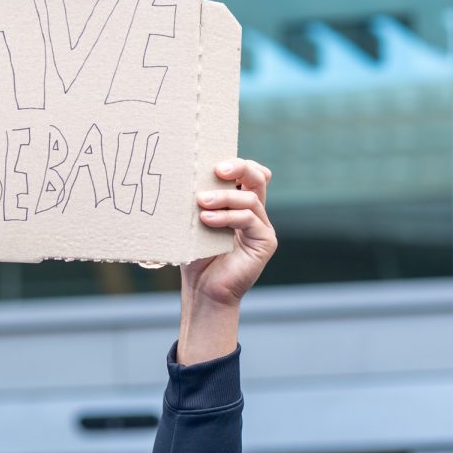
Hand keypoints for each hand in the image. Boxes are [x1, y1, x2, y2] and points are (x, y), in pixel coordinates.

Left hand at [177, 158, 276, 363]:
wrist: (203, 290)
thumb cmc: (195, 255)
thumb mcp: (194, 222)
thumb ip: (199, 201)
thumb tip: (186, 173)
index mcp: (239, 203)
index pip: (246, 173)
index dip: (236, 163)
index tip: (214, 162)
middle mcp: (254, 212)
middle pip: (257, 177)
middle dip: (239, 168)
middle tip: (217, 170)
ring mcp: (262, 226)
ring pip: (250, 199)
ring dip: (224, 197)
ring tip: (201, 202)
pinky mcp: (266, 242)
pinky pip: (249, 220)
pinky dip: (227, 217)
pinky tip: (207, 220)